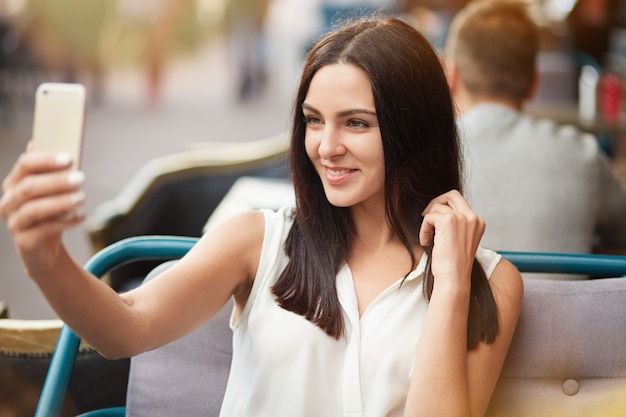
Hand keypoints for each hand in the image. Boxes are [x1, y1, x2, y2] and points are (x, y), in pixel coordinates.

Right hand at [0, 148, 85, 274]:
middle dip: (56, 181)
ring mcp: (14, 222)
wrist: (44, 248)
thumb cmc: (50, 212)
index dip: (46, 160)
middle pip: (29, 187)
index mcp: (14, 183)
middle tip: (81, 178)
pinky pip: (44, 230)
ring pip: (34, 209)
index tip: (69, 158)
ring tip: (82, 198)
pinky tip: (82, 217)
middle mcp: (8, 201)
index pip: (25, 165)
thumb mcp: (52, 191)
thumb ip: (52, 171)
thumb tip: (44, 144)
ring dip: (60, 202)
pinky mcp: (24, 241)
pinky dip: (65, 222)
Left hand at [419, 190, 484, 287]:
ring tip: (428, 239)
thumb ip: (456, 225)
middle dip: (436, 203)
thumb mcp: (460, 240)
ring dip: (428, 222)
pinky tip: (426, 242)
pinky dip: (424, 229)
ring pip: (437, 207)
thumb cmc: (454, 265)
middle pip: (451, 195)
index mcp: (478, 222)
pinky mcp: (448, 220)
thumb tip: (438, 212)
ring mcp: (462, 217)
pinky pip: (429, 217)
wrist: (454, 278)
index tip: (435, 221)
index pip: (460, 203)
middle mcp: (473, 217)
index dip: (444, 208)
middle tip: (426, 217)